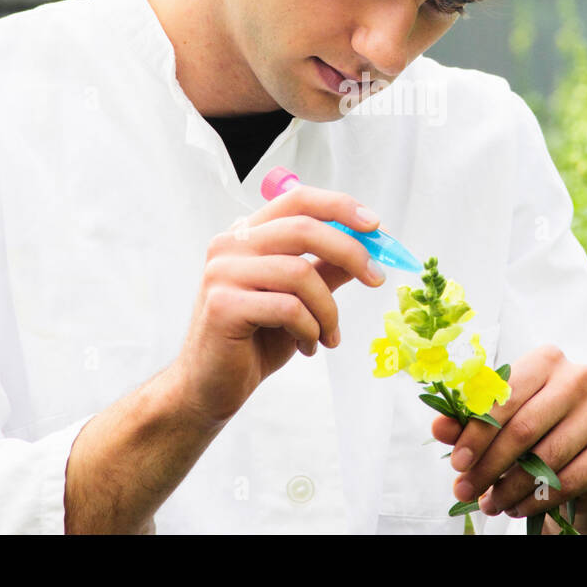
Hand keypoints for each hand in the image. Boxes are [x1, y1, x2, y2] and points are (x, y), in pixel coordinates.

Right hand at [172, 184, 386, 428]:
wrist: (210, 387)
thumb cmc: (254, 341)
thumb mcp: (300, 299)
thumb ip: (326, 270)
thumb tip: (368, 249)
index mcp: (247, 234)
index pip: (297, 199)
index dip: (340, 207)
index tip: (376, 226)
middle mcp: (230, 245)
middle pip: (304, 229)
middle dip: (351, 253)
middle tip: (377, 279)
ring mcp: (222, 273)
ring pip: (300, 273)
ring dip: (328, 310)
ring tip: (329, 336)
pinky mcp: (222, 305)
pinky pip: (288, 308)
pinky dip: (310, 330)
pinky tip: (307, 347)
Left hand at [431, 344, 586, 527]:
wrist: (585, 452)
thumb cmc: (535, 427)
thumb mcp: (500, 421)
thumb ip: (469, 421)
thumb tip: (438, 427)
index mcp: (546, 359)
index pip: (504, 396)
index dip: (476, 433)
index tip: (457, 464)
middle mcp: (579, 377)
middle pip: (524, 428)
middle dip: (489, 465)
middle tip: (465, 490)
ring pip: (547, 457)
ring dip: (511, 488)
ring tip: (490, 503)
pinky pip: (572, 479)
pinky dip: (540, 499)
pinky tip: (519, 507)